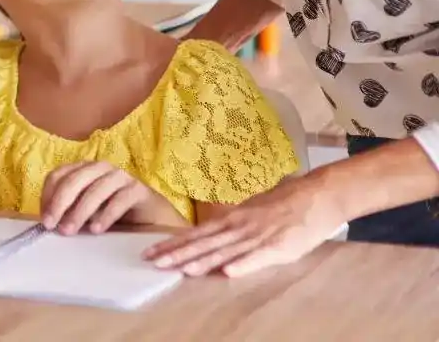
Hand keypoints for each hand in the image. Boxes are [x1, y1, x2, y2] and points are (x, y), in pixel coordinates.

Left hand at [40, 161, 162, 233]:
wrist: (152, 220)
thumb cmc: (114, 216)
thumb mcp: (86, 214)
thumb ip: (68, 213)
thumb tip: (46, 222)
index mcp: (84, 171)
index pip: (58, 175)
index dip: (48, 195)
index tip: (44, 219)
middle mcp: (100, 169)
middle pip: (74, 180)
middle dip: (59, 203)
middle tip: (51, 225)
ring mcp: (121, 177)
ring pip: (96, 189)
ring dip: (80, 211)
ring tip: (70, 230)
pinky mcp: (139, 189)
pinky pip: (120, 199)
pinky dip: (106, 214)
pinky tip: (97, 229)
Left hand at [142, 176, 345, 276]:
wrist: (316, 195)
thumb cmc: (284, 204)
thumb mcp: (251, 211)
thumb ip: (232, 224)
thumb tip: (211, 233)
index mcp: (232, 219)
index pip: (196, 233)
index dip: (173, 242)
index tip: (151, 250)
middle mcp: (239, 227)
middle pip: (203, 243)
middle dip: (177, 253)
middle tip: (152, 262)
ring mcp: (257, 236)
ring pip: (224, 250)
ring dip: (203, 261)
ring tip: (181, 269)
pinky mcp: (278, 246)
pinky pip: (257, 258)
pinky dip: (242, 265)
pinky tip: (227, 273)